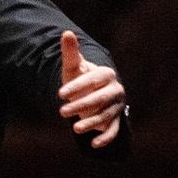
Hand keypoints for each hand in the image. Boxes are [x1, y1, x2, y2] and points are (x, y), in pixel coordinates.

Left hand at [57, 30, 124, 147]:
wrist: (91, 92)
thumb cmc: (80, 78)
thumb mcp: (74, 67)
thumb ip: (71, 52)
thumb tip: (66, 33)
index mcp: (106, 74)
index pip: (93, 80)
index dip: (77, 86)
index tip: (60, 93)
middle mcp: (115, 90)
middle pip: (100, 98)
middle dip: (82, 105)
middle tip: (62, 111)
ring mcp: (116, 106)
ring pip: (105, 115)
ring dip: (91, 123)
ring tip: (75, 129)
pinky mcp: (115, 121)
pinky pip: (113, 130)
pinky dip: (105, 138)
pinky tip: (94, 144)